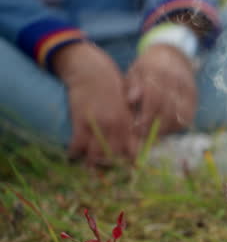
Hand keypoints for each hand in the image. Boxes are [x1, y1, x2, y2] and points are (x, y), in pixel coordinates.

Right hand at [54, 42, 138, 164]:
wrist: (92, 70)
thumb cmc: (112, 86)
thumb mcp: (128, 104)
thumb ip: (132, 121)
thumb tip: (138, 139)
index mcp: (129, 122)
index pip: (133, 149)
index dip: (130, 161)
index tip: (127, 169)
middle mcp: (116, 125)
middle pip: (115, 156)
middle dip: (110, 166)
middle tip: (105, 170)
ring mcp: (98, 124)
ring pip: (96, 154)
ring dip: (93, 162)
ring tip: (91, 166)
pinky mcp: (80, 120)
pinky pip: (77, 145)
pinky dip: (75, 153)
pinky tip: (74, 154)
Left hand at [126, 44, 197, 137]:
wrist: (173, 57)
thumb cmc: (148, 68)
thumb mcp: (136, 71)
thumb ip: (132, 84)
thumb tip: (131, 99)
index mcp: (160, 71)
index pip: (154, 96)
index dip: (144, 115)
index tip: (133, 127)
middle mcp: (178, 81)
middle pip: (167, 109)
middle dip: (152, 124)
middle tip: (139, 133)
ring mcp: (189, 92)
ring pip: (179, 117)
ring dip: (164, 128)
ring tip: (150, 132)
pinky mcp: (195, 101)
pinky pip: (186, 119)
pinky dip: (174, 127)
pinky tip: (162, 128)